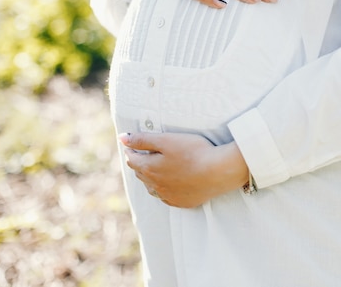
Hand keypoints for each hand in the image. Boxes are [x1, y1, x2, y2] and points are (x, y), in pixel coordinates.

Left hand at [119, 132, 248, 207]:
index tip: (133, 145)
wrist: (218, 171)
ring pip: (152, 188)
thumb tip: (122, 138)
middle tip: (143, 155)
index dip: (132, 150)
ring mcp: (169, 196)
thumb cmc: (194, 152)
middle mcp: (155, 186)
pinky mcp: (182, 202)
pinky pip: (167, 197)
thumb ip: (143, 139)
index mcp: (149, 169)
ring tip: (155, 170)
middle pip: (141, 174)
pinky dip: (164, 190)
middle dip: (140, 164)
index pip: (132, 159)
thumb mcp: (166, 140)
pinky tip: (169, 185)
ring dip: (150, 179)